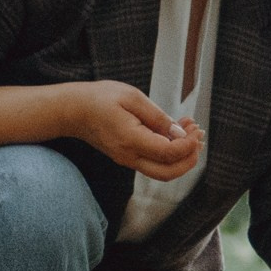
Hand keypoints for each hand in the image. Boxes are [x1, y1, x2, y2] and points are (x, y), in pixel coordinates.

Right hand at [66, 80, 203, 178]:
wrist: (72, 110)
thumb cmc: (99, 99)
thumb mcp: (132, 98)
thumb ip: (158, 117)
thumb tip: (180, 133)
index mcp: (130, 140)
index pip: (168, 153)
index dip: (188, 144)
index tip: (196, 129)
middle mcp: (129, 156)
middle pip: (168, 173)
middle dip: (190, 158)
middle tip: (198, 136)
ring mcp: (127, 160)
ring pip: (162, 171)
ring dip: (181, 156)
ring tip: (190, 131)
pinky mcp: (127, 157)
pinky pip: (153, 163)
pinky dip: (169, 153)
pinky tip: (174, 132)